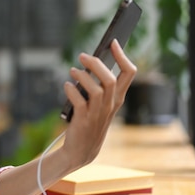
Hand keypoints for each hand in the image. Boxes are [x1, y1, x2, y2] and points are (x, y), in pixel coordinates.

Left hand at [61, 39, 136, 167]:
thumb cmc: (88, 123)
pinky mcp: (83, 120)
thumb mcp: (99, 104)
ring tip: (72, 71)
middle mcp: (110, 106)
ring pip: (96, 89)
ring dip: (82, 77)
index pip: (129, 74)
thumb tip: (89, 63)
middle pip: (111, 79)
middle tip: (82, 56)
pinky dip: (71, 90)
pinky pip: (80, 101)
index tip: (113, 42)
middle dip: (97, 64)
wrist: (80, 152)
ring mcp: (98, 114)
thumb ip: (98, 86)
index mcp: (117, 99)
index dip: (122, 56)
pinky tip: (66, 85)